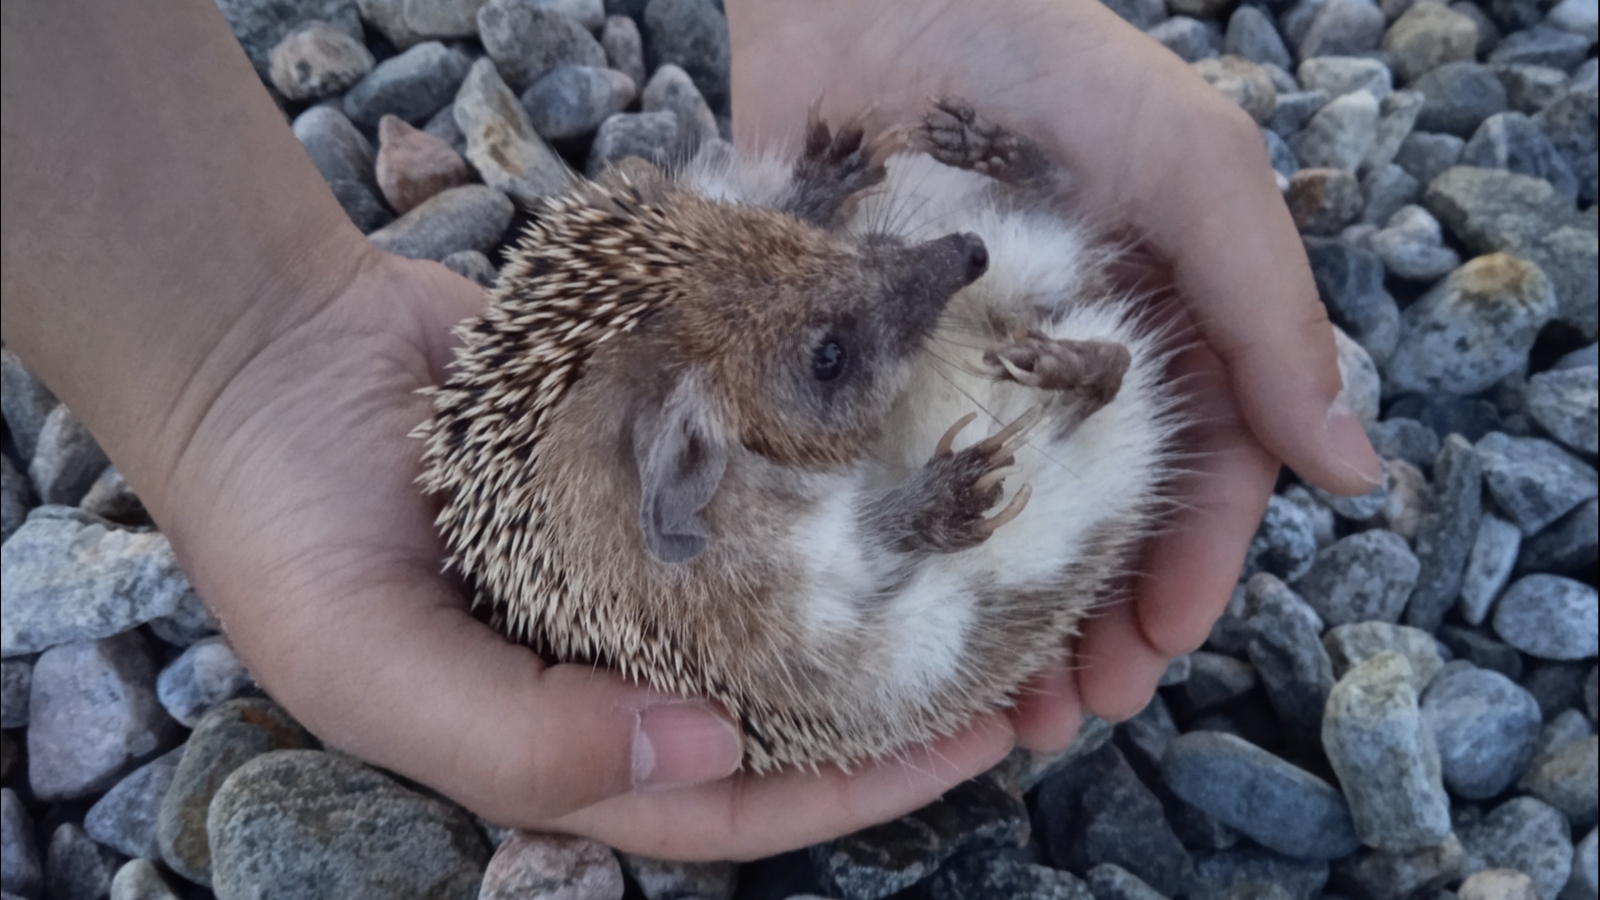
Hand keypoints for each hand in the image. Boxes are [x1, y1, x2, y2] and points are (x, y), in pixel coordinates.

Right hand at [155, 251, 1015, 859]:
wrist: (260, 346)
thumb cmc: (287, 525)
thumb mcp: (370, 668)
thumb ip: (521, 741)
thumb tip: (708, 756)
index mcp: (561, 735)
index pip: (728, 802)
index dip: (845, 793)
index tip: (961, 743)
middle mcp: (615, 652)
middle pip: (779, 703)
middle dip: (892, 699)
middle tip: (1010, 662)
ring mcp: (635, 551)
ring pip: (781, 593)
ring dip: (876, 589)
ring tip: (985, 567)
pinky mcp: (644, 456)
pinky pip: (749, 485)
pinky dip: (820, 484)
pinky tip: (901, 462)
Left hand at [726, 0, 1383, 749]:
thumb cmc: (1047, 56)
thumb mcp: (1194, 170)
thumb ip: (1270, 312)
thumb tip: (1354, 471)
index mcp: (1167, 322)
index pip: (1201, 475)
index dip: (1188, 571)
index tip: (1154, 651)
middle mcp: (1068, 355)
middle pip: (1096, 519)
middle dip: (1092, 624)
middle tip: (1068, 715)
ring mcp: (962, 361)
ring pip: (993, 516)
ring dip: (999, 615)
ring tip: (986, 704)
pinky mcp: (868, 355)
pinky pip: (888, 471)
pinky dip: (898, 549)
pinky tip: (885, 613)